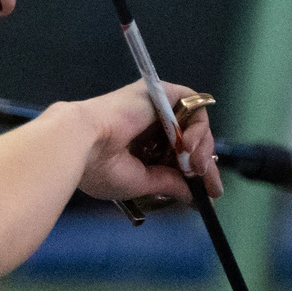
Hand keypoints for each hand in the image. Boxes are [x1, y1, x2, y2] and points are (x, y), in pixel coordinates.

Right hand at [72, 81, 221, 204]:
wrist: (82, 143)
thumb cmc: (100, 167)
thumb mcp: (141, 183)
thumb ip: (169, 184)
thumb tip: (195, 197)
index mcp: (139, 146)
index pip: (177, 157)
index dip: (197, 174)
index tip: (210, 194)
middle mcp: (149, 125)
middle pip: (190, 141)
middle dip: (204, 165)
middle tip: (208, 184)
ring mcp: (156, 108)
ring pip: (195, 125)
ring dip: (202, 148)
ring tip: (193, 165)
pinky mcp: (161, 93)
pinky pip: (193, 104)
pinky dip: (198, 127)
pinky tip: (186, 146)